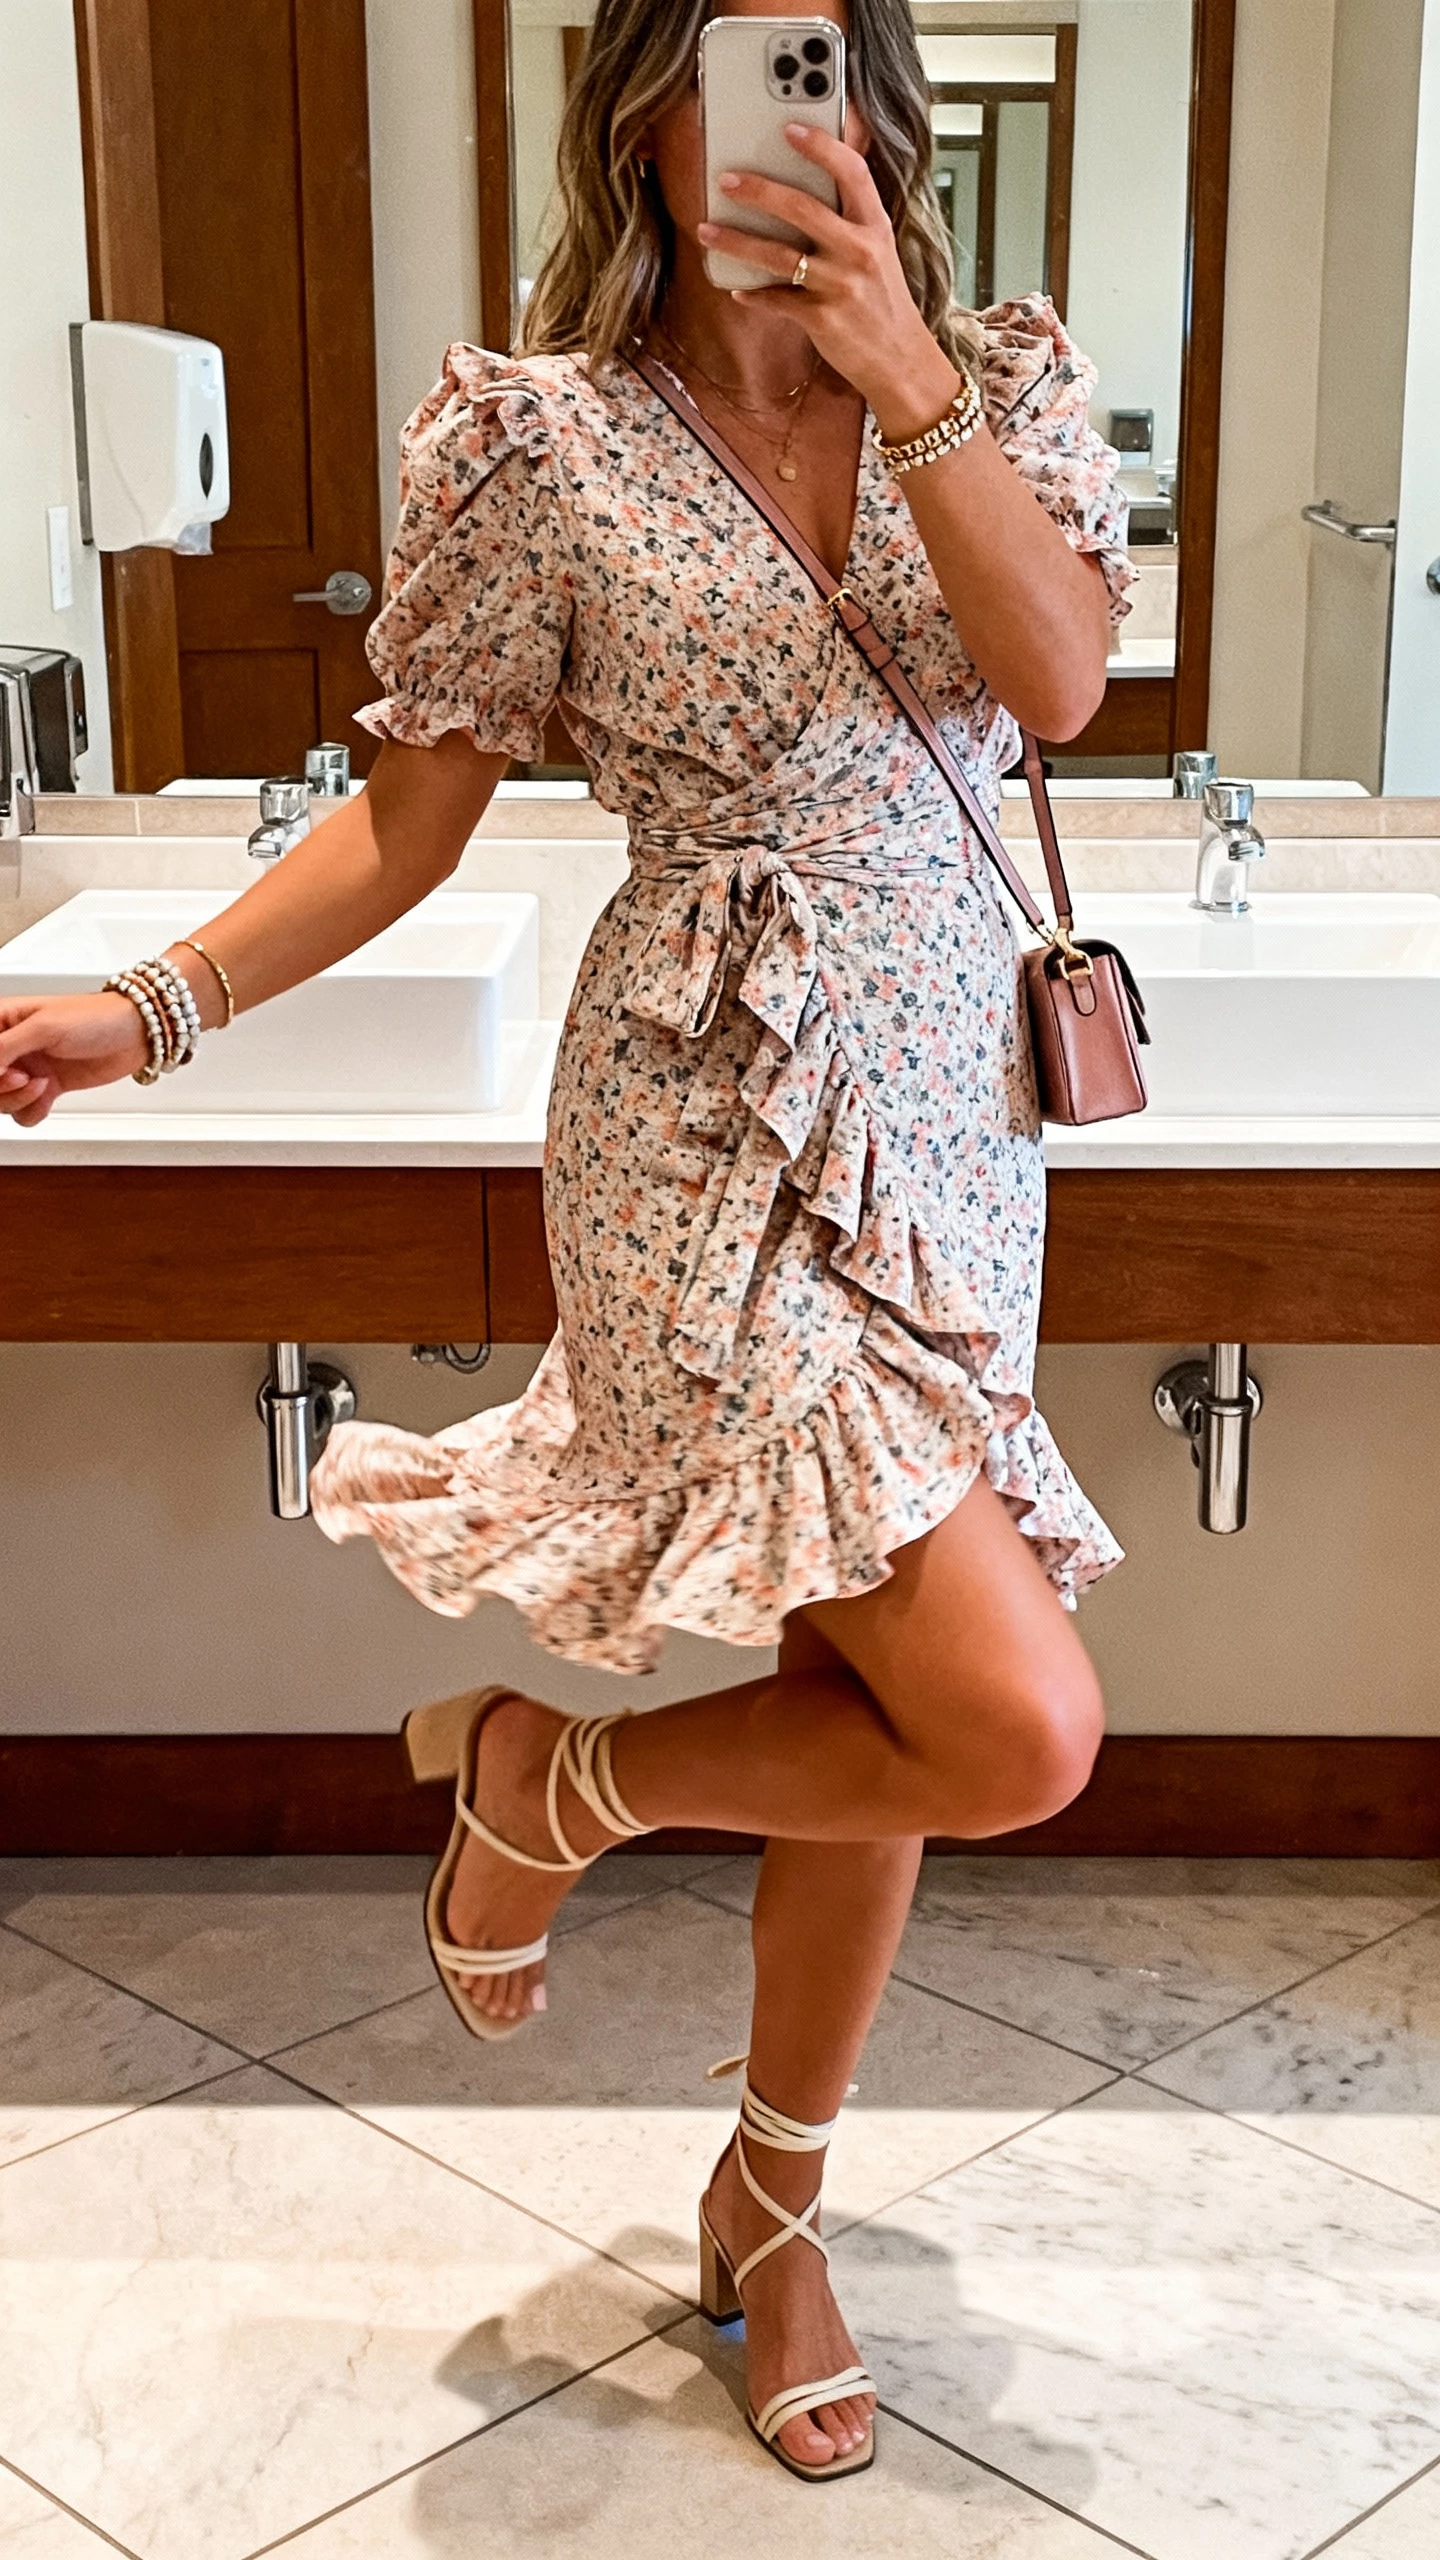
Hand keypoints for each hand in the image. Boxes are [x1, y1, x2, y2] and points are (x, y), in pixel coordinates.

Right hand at [0, 992, 149, 1126]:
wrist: (135, 1034)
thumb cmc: (95, 1017)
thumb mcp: (43, 1027)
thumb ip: (5, 1046)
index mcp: (3, 1020)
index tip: (3, 1072)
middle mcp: (11, 1046)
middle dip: (1, 1087)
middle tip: (24, 1078)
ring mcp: (27, 1068)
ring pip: (1, 1100)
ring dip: (18, 1100)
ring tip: (42, 1084)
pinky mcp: (45, 1088)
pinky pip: (23, 1112)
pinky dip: (32, 1111)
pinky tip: (48, 1095)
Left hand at [698, 125, 961, 434]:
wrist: (900, 361)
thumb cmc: (883, 303)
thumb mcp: (879, 253)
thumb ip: (850, 221)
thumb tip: (799, 192)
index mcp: (875, 227)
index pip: (852, 172)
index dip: (821, 146)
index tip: (790, 128)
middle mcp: (859, 251)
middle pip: (802, 207)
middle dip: (758, 189)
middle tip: (726, 179)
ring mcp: (840, 286)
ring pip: (778, 255)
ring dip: (736, 241)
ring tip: (706, 229)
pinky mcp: (822, 319)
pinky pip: (776, 300)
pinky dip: (753, 295)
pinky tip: (736, 290)